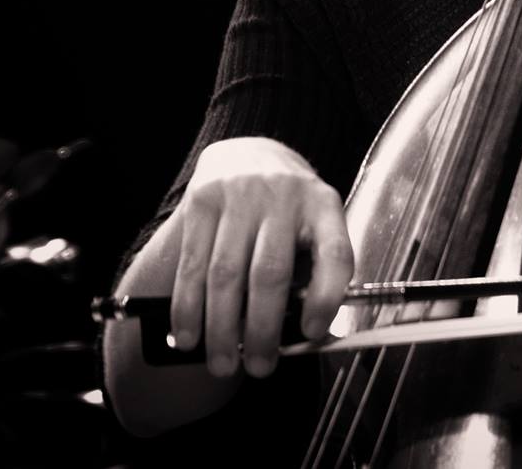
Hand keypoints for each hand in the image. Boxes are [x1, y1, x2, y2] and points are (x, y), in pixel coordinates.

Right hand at [166, 137, 352, 379]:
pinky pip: (192, 263)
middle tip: (260, 368)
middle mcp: (284, 195)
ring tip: (223, 363)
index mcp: (323, 205)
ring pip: (226, 273)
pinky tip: (188, 336)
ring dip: (221, 328)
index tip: (314, 333)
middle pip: (270, 272)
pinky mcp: (202, 200)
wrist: (249, 153)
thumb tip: (303, 335)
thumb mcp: (314, 225)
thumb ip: (313, 271)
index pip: (334, 253)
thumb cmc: (288, 209)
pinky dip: (187, 307)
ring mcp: (240, 194)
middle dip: (262, 329)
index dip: (326, 297)